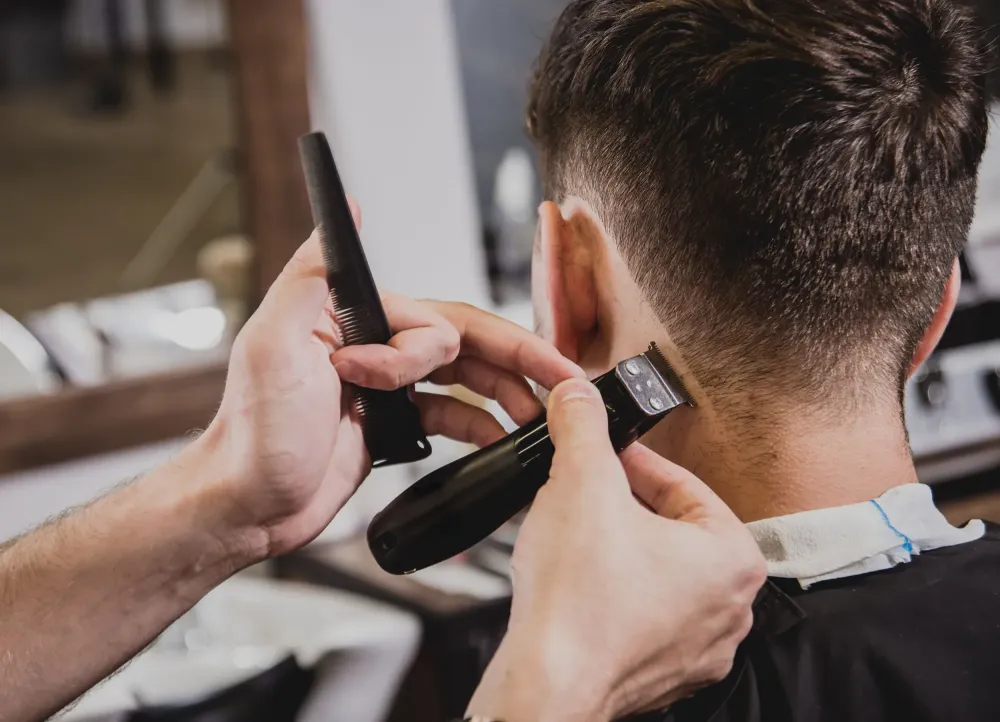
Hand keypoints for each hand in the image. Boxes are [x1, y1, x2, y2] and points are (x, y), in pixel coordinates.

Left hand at [197, 203, 582, 559]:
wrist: (245, 504)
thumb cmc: (252, 432)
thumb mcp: (273, 343)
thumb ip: (312, 274)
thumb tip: (342, 206)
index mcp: (353, 319)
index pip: (432, 323)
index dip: (463, 350)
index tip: (531, 364)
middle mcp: (374, 346)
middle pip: (463, 342)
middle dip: (517, 361)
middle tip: (563, 380)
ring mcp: (385, 388)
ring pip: (464, 376)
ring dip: (505, 394)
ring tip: (538, 420)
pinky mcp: (391, 425)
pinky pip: (449, 414)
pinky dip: (479, 425)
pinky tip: (501, 440)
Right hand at [468, 379, 766, 721]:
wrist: (547, 686)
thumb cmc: (579, 603)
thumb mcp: (581, 484)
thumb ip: (584, 427)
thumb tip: (579, 395)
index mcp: (734, 558)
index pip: (682, 484)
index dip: (632, 459)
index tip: (602, 450)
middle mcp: (729, 608)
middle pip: (670, 527)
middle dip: (621, 502)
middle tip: (581, 487)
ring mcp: (697, 647)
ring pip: (653, 570)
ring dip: (613, 544)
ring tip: (571, 530)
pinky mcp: (660, 673)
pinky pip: (638, 612)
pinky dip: (609, 590)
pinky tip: (574, 579)